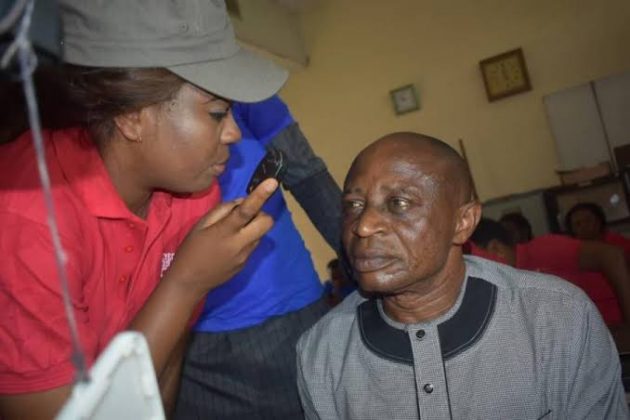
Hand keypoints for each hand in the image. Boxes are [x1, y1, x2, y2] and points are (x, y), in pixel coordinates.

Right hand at [165, 178, 277, 296]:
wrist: (189, 282)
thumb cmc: (191, 249)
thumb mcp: (200, 225)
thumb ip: (222, 211)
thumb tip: (242, 202)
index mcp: (225, 231)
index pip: (247, 210)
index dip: (261, 195)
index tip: (273, 182)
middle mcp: (240, 244)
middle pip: (267, 223)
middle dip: (261, 214)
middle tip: (245, 216)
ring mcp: (245, 256)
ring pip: (261, 233)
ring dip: (253, 227)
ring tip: (232, 232)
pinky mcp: (246, 264)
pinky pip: (253, 245)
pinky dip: (247, 239)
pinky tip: (229, 246)